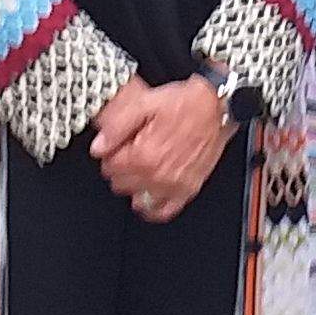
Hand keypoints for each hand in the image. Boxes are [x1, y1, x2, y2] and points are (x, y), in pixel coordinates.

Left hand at [88, 76, 232, 220]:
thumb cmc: (185, 103)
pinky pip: (164, 211)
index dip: (109, 153)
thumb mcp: (145, 104)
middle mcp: (158, 175)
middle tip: (128, 152)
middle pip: (121, 184)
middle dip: (120, 169)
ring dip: (134, 186)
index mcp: (143, 155)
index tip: (116, 145)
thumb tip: (98, 146)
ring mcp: (174, 186)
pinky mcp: (188, 189)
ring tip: (140, 168)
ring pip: (139, 200)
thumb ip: (117, 126)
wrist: (216, 108)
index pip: (109, 167)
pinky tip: (150, 192)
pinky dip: (153, 206)